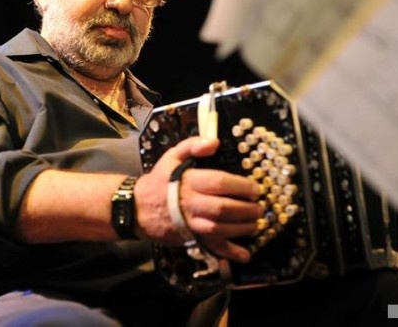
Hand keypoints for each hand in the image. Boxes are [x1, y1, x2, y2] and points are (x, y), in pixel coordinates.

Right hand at [135, 136, 262, 262]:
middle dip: (247, 209)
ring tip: (256, 224)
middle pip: (224, 208)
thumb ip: (193, 145)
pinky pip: (211, 248)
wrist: (138, 209)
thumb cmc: (160, 181)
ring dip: (243, 228)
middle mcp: (192, 204)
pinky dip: (230, 253)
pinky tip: (246, 254)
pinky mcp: (191, 239)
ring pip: (221, 229)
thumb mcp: (172, 156)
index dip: (241, 186)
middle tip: (260, 208)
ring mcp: (191, 224)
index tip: (255, 189)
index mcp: (189, 182)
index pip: (220, 182)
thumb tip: (214, 141)